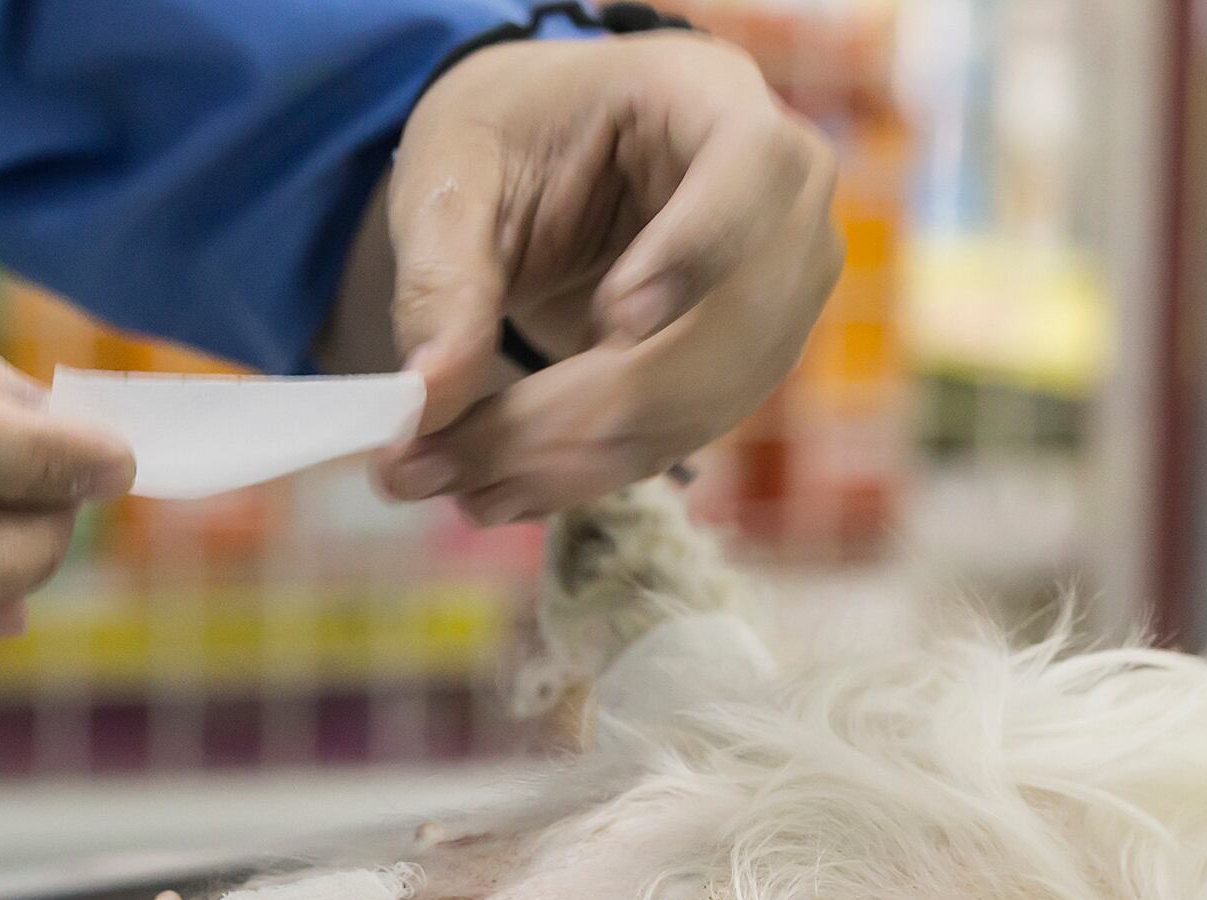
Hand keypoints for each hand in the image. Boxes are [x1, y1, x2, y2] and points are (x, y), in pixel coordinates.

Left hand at [369, 33, 840, 522]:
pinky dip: (580, 474)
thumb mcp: (452, 176)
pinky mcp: (743, 368)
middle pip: (721, 327)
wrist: (546, 161)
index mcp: (712, 102)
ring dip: (568, 464)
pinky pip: (675, 438)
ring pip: (698, 406)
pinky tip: (492, 489)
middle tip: (439, 458)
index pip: (751, 171)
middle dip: (575, 411)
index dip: (696, 252)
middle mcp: (778, 203)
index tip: (614, 321)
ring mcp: (777, 295)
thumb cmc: (509, 136)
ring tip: (447, 482)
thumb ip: (439, 277)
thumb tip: (428, 402)